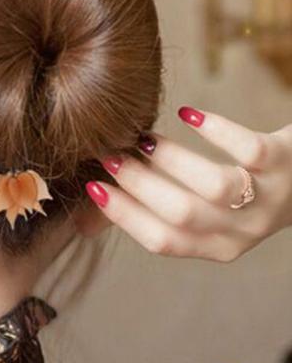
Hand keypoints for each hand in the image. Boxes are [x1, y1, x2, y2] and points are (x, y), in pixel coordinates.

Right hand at [85, 106, 291, 261]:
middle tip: (111, 155)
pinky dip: (214, 129)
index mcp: (217, 247)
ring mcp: (268, 197)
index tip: (94, 186)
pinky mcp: (284, 161)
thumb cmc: (242, 193)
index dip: (124, 215)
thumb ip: (158, 213)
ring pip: (213, 186)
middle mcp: (243, 231)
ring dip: (170, 159)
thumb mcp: (207, 214)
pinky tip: (188, 114)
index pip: (162, 241)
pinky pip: (248, 149)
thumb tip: (90, 212)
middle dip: (138, 183)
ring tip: (145, 139)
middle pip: (181, 214)